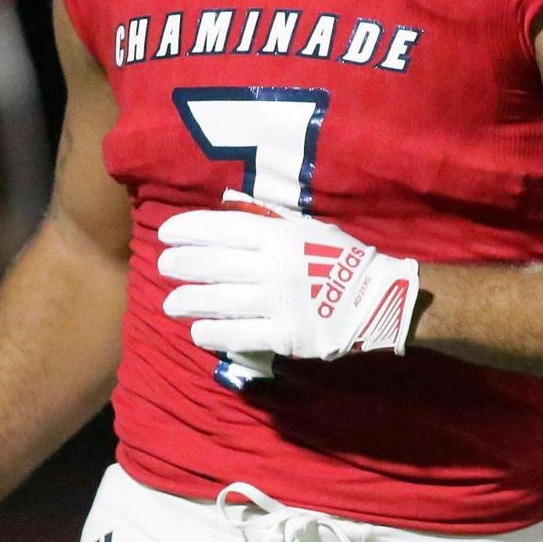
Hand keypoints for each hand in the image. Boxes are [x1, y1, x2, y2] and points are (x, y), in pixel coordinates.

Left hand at [158, 191, 419, 361]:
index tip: (166, 233)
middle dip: (181, 264)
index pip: (221, 228)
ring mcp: (277, 302)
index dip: (188, 229)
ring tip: (171, 303)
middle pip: (213, 264)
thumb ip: (267, 218)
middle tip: (164, 265)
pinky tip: (197, 330)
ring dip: (188, 300)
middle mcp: (273, 266)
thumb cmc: (339, 257)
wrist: (378, 298)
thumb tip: (227, 206)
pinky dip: (212, 332)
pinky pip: (238, 334)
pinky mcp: (284, 335)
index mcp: (278, 236)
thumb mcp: (305, 227)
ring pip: (218, 300)